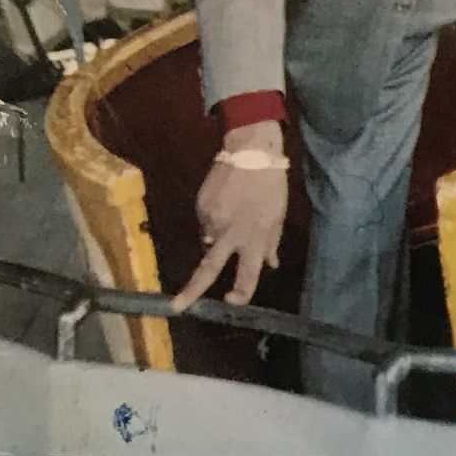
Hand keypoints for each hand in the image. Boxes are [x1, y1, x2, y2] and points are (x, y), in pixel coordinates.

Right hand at [173, 128, 288, 311]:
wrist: (251, 149)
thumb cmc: (270, 183)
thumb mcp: (278, 214)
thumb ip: (272, 242)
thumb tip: (270, 265)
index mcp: (254, 237)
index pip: (248, 273)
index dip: (241, 293)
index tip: (231, 301)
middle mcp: (230, 233)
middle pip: (209, 268)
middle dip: (192, 290)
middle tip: (177, 307)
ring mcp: (212, 219)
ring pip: (208, 241)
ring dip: (216, 238)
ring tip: (231, 214)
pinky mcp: (201, 206)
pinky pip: (204, 223)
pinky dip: (212, 220)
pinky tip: (223, 203)